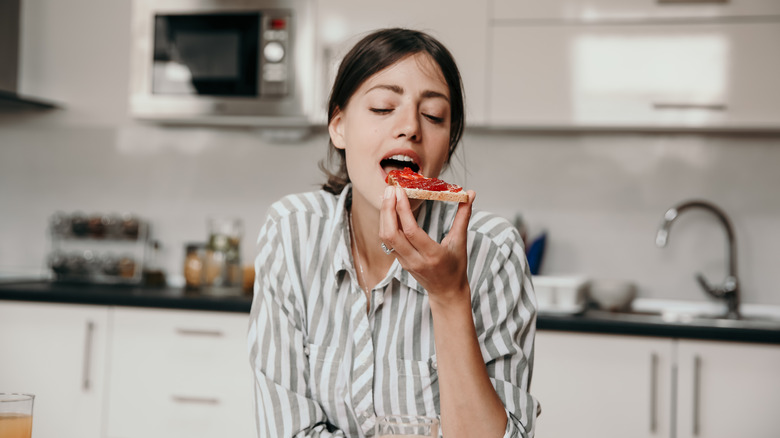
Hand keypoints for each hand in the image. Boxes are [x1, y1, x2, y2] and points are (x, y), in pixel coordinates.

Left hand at [379, 186, 475, 306]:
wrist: (446, 292)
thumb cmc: (456, 267)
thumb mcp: (461, 242)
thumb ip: (463, 216)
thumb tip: (470, 193)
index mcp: (432, 255)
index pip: (411, 231)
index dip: (403, 210)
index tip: (400, 191)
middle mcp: (415, 260)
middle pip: (392, 234)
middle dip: (388, 210)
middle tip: (390, 189)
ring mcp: (404, 262)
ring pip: (385, 238)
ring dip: (384, 215)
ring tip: (387, 195)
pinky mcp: (399, 261)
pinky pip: (387, 241)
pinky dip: (385, 223)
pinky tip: (388, 209)